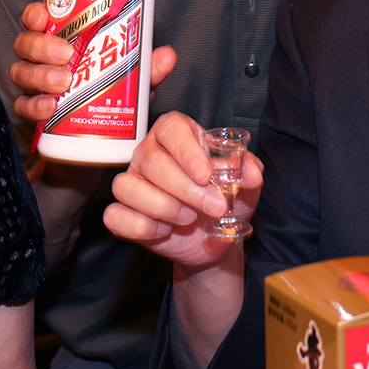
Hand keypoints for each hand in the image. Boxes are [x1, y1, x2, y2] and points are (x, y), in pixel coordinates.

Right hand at [7, 0, 175, 125]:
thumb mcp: (131, 80)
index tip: (44, 16)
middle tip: (67, 54)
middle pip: (25, 44)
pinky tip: (50, 108)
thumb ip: (147, 68)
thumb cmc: (109, 97)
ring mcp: (34, 86)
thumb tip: (166, 55)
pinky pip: (22, 106)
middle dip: (42, 46)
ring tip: (63, 83)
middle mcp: (40, 60)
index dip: (35, 14)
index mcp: (58, 40)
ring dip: (40, 75)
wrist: (95, 143)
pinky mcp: (33, 114)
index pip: (37, 20)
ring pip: (21, 72)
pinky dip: (34, 106)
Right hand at [103, 111, 255, 267]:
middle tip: (214, 206)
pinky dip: (141, 226)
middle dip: (185, 188)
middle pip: (151, 161)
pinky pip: (116, 215)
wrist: (214, 239)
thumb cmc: (225, 201)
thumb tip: (252, 173)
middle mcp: (148, 154)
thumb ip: (248, 173)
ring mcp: (131, 183)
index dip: (186, 150)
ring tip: (190, 218)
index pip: (170, 128)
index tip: (206, 174)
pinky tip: (164, 230)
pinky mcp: (121, 213)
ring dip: (163, 207)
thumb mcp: (244, 186)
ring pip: (127, 187)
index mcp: (176, 136)